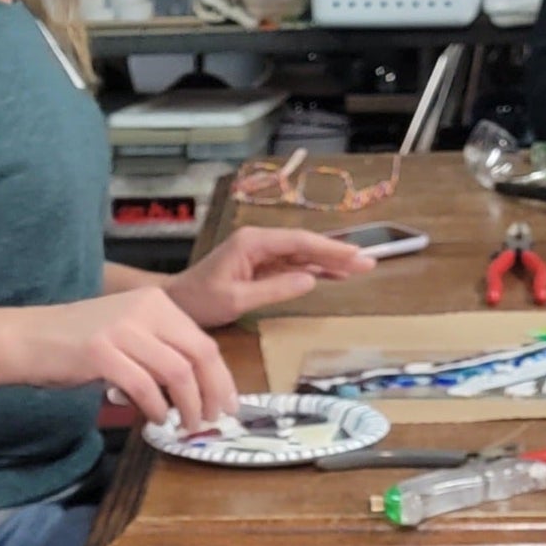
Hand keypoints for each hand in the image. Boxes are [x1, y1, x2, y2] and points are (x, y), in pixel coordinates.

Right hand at [21, 290, 235, 428]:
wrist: (28, 338)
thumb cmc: (77, 342)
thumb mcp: (127, 334)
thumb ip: (160, 351)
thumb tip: (199, 387)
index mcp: (156, 303)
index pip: (204, 342)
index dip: (222, 378)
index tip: (227, 404)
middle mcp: (144, 310)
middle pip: (199, 356)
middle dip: (212, 394)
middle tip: (212, 420)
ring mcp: (122, 330)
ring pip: (177, 373)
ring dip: (187, 407)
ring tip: (184, 425)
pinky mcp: (102, 353)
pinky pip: (145, 387)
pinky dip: (157, 408)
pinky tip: (156, 419)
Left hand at [166, 226, 375, 327]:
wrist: (175, 303)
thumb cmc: (199, 301)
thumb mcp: (235, 299)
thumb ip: (273, 289)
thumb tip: (310, 280)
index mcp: (252, 242)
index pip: (299, 242)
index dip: (329, 248)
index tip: (355, 255)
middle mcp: (259, 242)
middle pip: (305, 245)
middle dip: (337, 253)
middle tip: (369, 262)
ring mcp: (260, 253)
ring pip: (302, 255)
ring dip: (330, 261)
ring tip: (361, 269)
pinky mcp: (260, 266)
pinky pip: (293, 266)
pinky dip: (315, 270)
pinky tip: (335, 276)